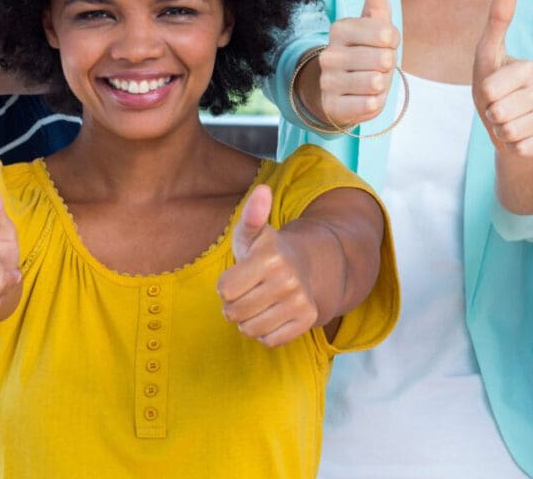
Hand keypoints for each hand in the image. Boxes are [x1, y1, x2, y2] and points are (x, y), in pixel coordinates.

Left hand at [218, 185, 318, 346]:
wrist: (306, 266)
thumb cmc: (267, 252)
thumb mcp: (253, 234)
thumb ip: (251, 215)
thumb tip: (263, 190)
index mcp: (271, 257)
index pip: (224, 291)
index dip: (226, 285)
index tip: (240, 275)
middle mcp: (289, 280)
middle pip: (234, 313)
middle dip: (235, 304)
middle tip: (249, 290)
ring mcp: (301, 301)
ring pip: (250, 330)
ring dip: (249, 320)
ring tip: (260, 303)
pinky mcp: (308, 319)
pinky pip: (270, 341)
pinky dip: (266, 333)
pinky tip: (273, 314)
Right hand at [318, 0, 398, 127]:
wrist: (342, 89)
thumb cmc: (366, 48)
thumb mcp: (374, 15)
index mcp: (340, 28)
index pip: (386, 35)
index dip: (392, 43)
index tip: (380, 45)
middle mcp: (329, 54)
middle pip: (384, 60)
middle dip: (388, 67)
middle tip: (376, 66)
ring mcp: (328, 81)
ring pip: (376, 83)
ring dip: (382, 85)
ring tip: (371, 81)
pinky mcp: (332, 107)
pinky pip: (369, 106)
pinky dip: (375, 104)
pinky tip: (364, 97)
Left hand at [472, 0, 532, 156]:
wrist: (508, 128)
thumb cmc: (492, 88)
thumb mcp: (486, 55)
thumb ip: (497, 20)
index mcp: (529, 67)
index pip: (490, 89)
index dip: (483, 96)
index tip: (490, 92)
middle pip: (500, 112)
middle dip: (490, 116)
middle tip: (497, 111)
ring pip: (511, 132)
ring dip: (500, 133)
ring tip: (506, 124)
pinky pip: (525, 149)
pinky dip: (514, 148)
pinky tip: (520, 139)